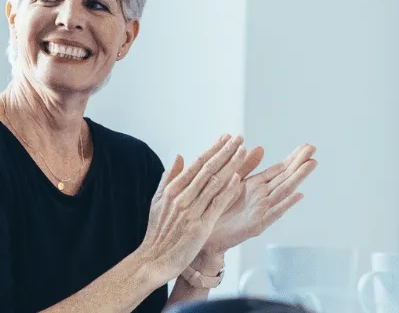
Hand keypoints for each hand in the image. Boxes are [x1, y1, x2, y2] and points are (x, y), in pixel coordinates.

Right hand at [135, 135, 247, 283]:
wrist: (154, 260)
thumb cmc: (157, 233)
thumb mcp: (158, 202)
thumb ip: (170, 178)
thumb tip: (180, 156)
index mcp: (172, 190)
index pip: (197, 164)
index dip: (213, 149)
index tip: (225, 138)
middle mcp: (182, 197)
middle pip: (208, 169)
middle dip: (225, 152)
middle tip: (239, 138)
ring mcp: (191, 211)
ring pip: (215, 182)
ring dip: (231, 165)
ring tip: (243, 151)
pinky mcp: (200, 226)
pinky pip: (216, 204)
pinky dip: (227, 190)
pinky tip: (238, 179)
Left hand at [202, 144, 316, 256]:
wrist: (204, 233)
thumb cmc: (216, 208)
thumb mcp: (231, 181)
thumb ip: (246, 165)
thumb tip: (260, 147)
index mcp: (257, 185)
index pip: (280, 169)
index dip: (294, 157)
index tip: (307, 146)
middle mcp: (263, 197)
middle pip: (286, 177)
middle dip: (300, 163)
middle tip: (313, 149)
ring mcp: (262, 210)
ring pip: (283, 191)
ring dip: (298, 178)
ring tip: (311, 164)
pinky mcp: (256, 225)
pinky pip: (274, 213)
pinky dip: (286, 204)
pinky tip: (298, 195)